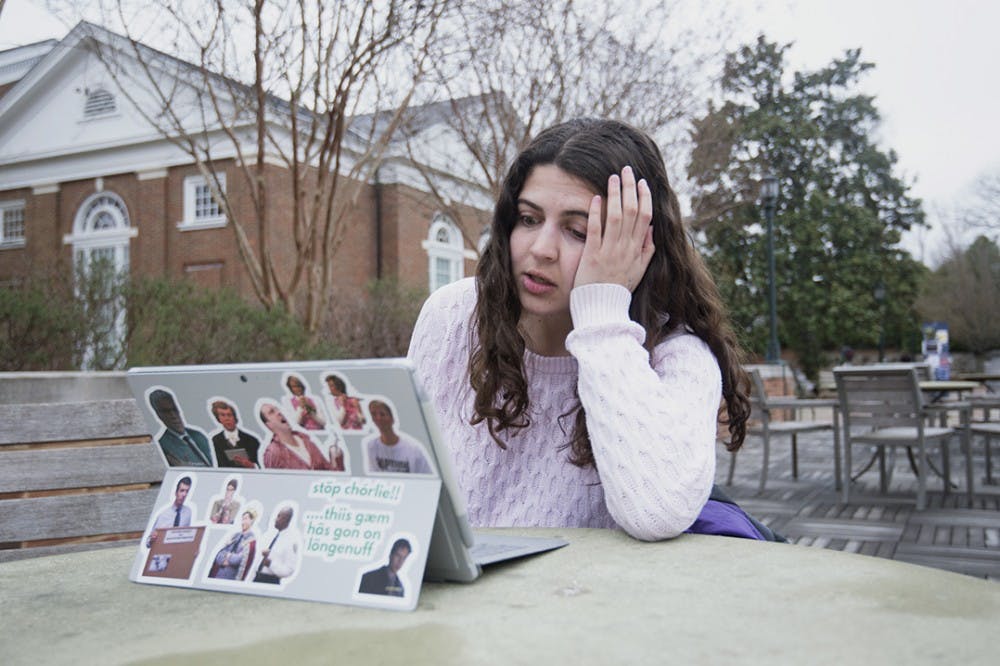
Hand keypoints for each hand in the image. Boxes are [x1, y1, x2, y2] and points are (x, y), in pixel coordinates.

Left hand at [574, 165, 653, 291]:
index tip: (641, 182)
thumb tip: (652, 227)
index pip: (646, 218)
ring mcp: (609, 251)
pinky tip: (595, 198)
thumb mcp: (639, 270)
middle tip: (626, 170)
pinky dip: (596, 213)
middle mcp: (626, 248)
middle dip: (630, 188)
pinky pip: (595, 230)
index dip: (644, 198)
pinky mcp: (592, 255)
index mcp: (638, 250)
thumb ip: (647, 249)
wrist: (603, 309)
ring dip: (615, 195)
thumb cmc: (619, 289)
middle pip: (632, 212)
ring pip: (616, 217)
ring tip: (612, 177)